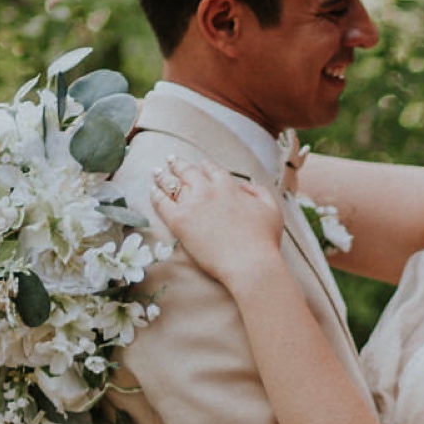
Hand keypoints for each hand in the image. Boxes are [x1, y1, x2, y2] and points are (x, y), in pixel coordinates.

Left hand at [149, 159, 285, 289]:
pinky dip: (155, 194)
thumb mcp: (271, 209)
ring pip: (172, 184)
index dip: (204, 166)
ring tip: (156, 172)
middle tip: (171, 160)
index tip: (199, 166)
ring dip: (163, 176)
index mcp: (229, 186)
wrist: (249, 263)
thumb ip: (258, 192)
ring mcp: (192, 204)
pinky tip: (152, 191)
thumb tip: (243, 186)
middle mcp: (208, 190)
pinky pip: (161, 202)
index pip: (211, 169)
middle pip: (188, 171)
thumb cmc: (264, 240)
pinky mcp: (179, 222)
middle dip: (178, 164)